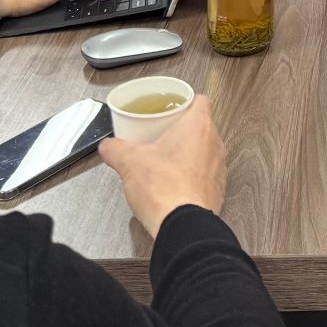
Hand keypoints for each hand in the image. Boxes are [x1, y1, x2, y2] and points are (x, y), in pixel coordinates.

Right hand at [101, 94, 226, 236]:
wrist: (183, 225)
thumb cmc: (163, 187)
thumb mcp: (130, 162)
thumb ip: (116, 149)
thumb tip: (107, 146)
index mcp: (198, 126)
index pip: (201, 101)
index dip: (186, 102)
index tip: (170, 109)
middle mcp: (215, 144)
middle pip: (202, 127)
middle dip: (182, 131)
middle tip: (161, 136)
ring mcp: (219, 168)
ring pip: (205, 152)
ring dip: (188, 155)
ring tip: (164, 162)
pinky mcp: (217, 190)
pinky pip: (205, 176)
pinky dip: (192, 177)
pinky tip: (173, 186)